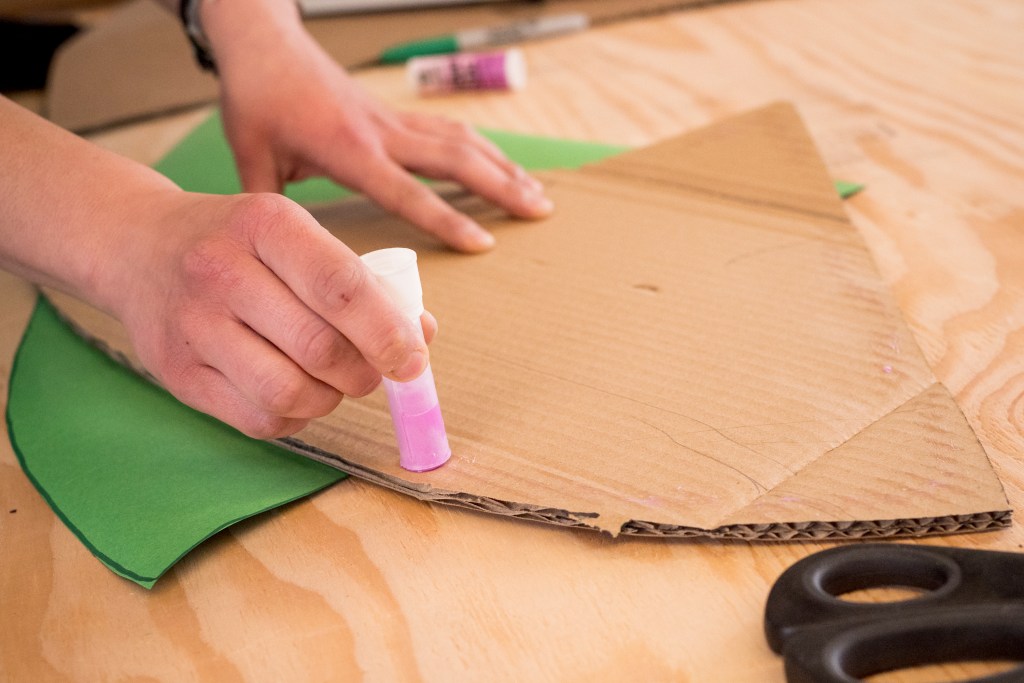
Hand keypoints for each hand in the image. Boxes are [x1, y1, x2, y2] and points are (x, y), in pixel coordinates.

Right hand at [111, 191, 433, 438]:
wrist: (138, 246)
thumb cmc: (240, 244)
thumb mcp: (297, 234)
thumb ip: (361, 281)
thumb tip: (421, 334)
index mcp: (266, 224)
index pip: (341, 287)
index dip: (389, 333)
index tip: (414, 359)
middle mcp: (222, 270)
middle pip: (320, 348)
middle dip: (364, 373)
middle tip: (374, 372)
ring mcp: (193, 324)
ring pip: (288, 392)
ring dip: (330, 399)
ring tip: (334, 382)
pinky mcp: (177, 372)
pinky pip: (256, 418)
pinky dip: (294, 417)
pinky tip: (297, 393)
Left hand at [203, 0, 552, 252]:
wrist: (266, 44)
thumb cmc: (257, 98)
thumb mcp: (251, 157)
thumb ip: (269, 205)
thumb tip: (278, 257)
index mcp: (348, 150)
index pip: (407, 192)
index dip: (448, 220)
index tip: (484, 243)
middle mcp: (382, 133)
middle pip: (456, 160)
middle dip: (502, 187)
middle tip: (540, 212)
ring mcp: (394, 120)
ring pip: (463, 140)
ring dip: (504, 166)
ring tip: (537, 194)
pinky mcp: (396, 114)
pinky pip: (450, 130)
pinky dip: (484, 149)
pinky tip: (502, 165)